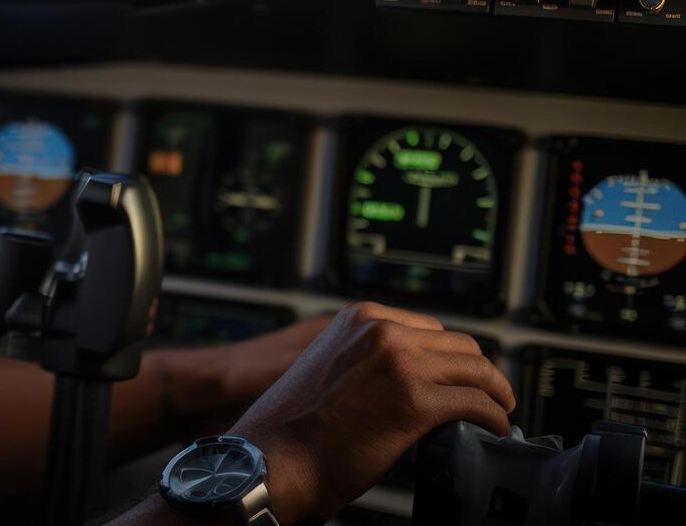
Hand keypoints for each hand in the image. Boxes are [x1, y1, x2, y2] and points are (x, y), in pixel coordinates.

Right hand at [225, 301, 513, 524]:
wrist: (276, 455)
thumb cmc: (295, 425)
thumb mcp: (331, 365)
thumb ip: (369, 358)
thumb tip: (416, 374)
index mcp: (361, 318)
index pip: (431, 328)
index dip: (451, 357)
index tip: (460, 376)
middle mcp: (383, 331)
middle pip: (460, 345)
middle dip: (478, 373)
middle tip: (489, 397)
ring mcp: (401, 364)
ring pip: (477, 371)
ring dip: (494, 394)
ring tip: (498, 413)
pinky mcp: (416, 403)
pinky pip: (477, 405)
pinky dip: (493, 419)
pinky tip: (493, 431)